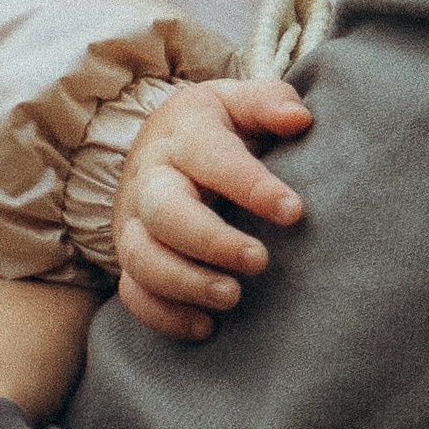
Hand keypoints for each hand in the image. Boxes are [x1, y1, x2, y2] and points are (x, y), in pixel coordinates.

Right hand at [112, 76, 310, 339]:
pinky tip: (207, 327)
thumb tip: (299, 119)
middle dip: (210, 242)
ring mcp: (133, 223)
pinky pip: (133, 294)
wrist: (157, 145)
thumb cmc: (213, 127)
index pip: (212, 159)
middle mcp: (150, 181)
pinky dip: (165, 316)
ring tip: (233, 297)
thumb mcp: (237, 101)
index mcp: (182, 137)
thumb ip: (269, 102)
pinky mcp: (130, 258)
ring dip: (186, 283)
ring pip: (141, 259)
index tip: (293, 212)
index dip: (252, 187)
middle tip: (259, 261)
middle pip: (164, 212)